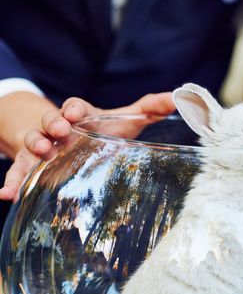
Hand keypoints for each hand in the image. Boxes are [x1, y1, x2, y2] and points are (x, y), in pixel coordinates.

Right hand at [0, 92, 174, 201]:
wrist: (75, 136)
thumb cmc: (104, 127)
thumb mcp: (127, 118)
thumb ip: (149, 109)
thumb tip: (175, 98)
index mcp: (81, 114)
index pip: (75, 107)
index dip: (74, 108)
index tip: (74, 111)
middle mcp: (60, 128)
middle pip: (51, 121)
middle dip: (53, 123)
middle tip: (59, 128)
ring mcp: (45, 146)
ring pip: (33, 142)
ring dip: (34, 145)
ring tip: (40, 152)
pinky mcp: (34, 166)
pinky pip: (20, 172)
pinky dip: (12, 182)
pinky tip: (6, 194)